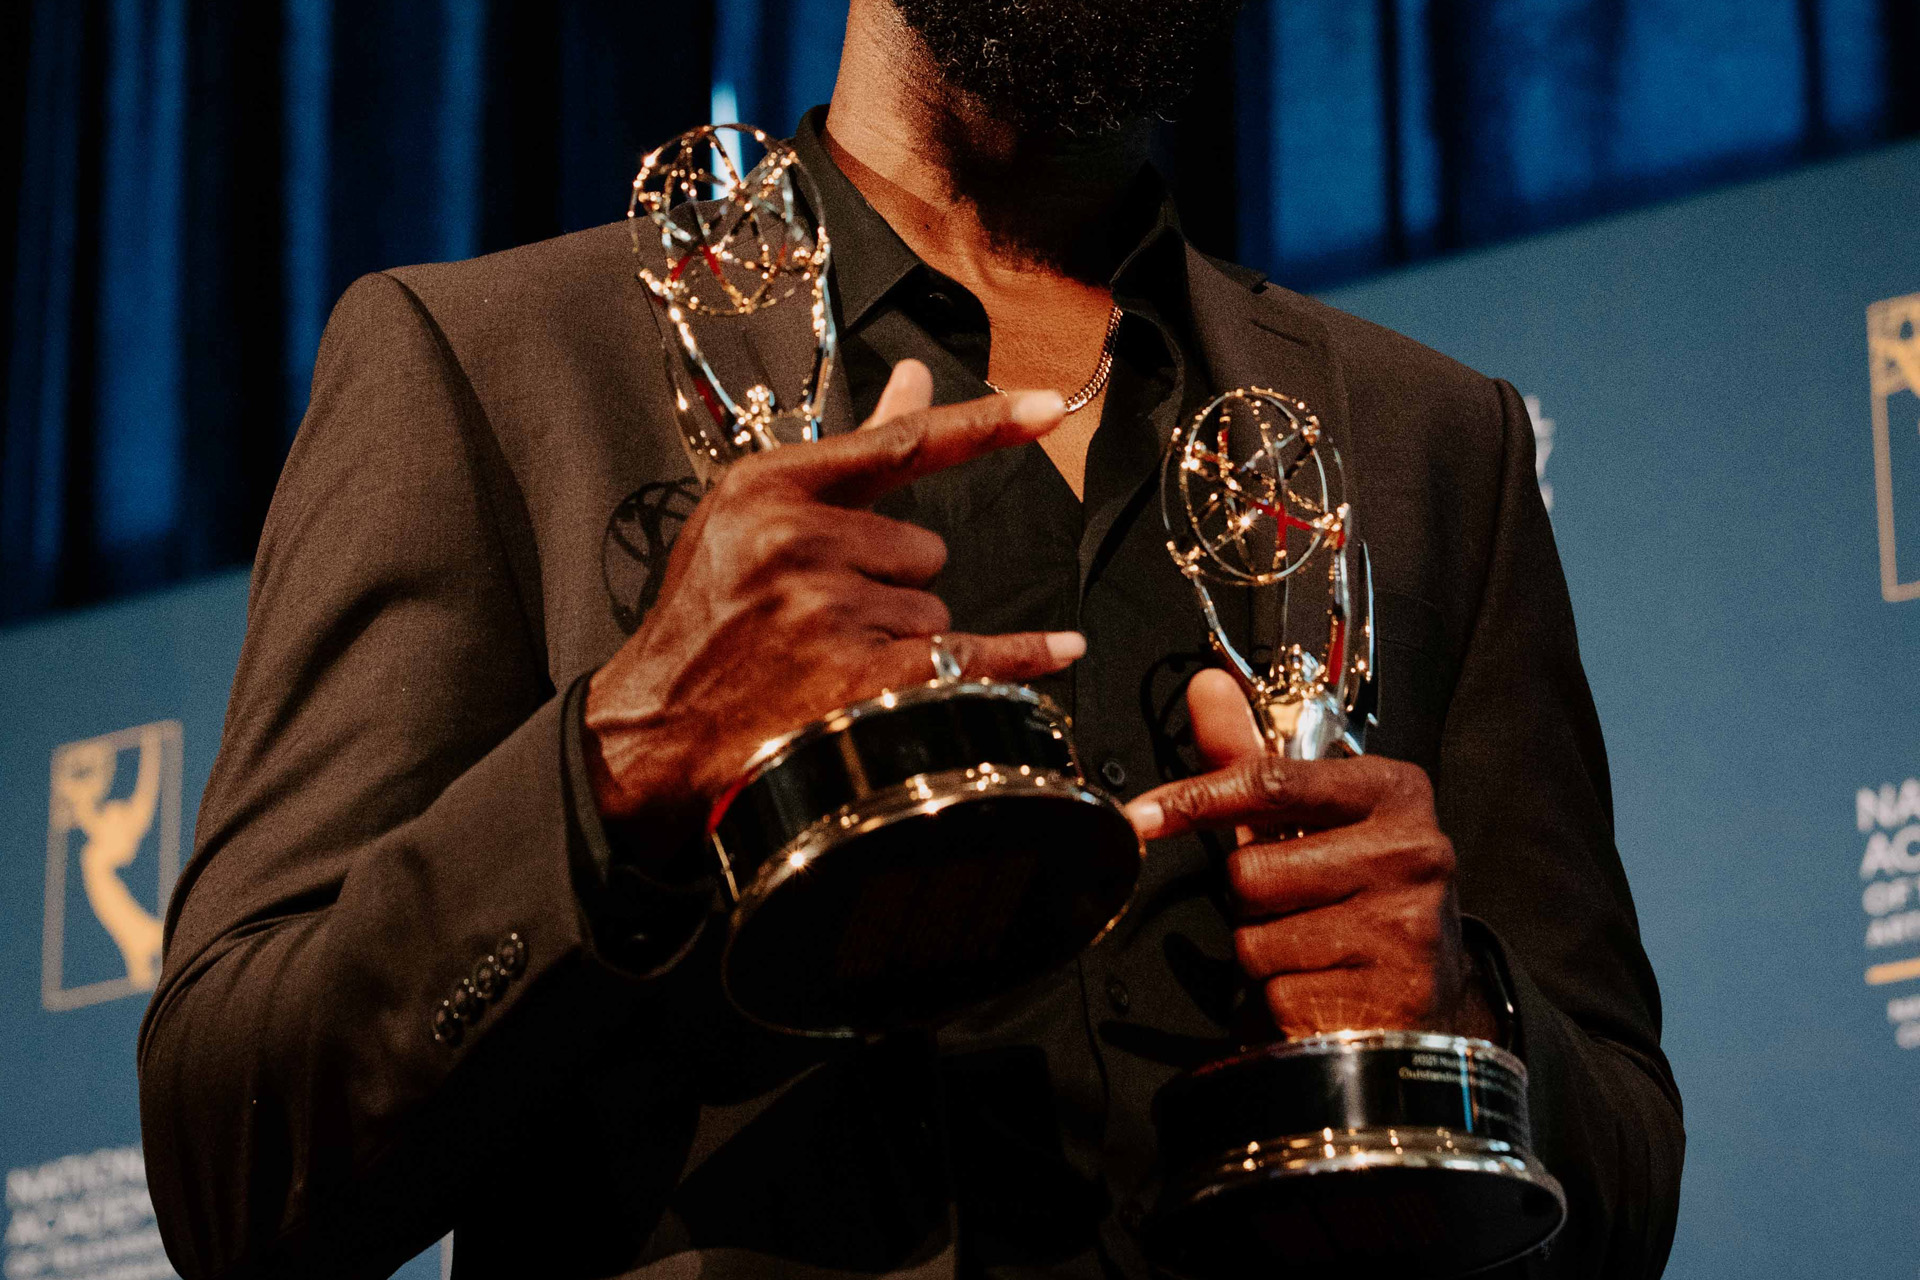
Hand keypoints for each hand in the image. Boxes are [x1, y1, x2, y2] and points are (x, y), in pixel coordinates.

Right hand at [584, 361, 1080, 840]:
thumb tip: (913, 378)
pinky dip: (1017, 658)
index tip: (1047, 407)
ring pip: (932, 610)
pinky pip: (966, 659)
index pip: (899, 446)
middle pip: (924, 549)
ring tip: (827, 661)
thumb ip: (847, 452)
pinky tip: (1060, 651)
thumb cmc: (707, 619)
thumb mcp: (751, 519)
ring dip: (900, 639)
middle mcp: (796, 543)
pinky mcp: (854, 681)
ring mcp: (824, 613)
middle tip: (824, 618)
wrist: (655, 728)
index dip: (982, 425)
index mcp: (769, 489)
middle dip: (892, 585)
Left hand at [1124, 670, 1496, 1040]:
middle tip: (1293, 904)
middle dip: (1250, 898)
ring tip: (1313, 948)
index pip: (1272, 782)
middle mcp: (1411, 854)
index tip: (1144, 815)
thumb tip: (1205, 685)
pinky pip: (1278, 998)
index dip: (1197, 800)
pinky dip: (1283, 1004)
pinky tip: (1324, 988)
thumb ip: (1250, 758)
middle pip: (1251, 874)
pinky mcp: (1391, 998)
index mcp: (1392, 793)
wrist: (1431, 993)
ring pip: (1256, 943)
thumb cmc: (1360, 891)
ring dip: (1264, 955)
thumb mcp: (1312, 819)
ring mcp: (1406, 929)